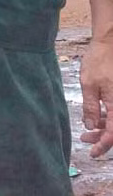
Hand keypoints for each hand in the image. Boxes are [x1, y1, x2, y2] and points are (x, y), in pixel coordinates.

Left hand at [79, 38, 112, 157]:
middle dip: (102, 139)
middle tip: (86, 141)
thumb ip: (90, 107)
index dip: (103, 145)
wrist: (110, 42)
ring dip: (104, 129)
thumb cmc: (99, 60)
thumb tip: (89, 127)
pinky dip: (107, 118)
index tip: (92, 152)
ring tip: (86, 132)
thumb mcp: (89, 84)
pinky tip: (95, 118)